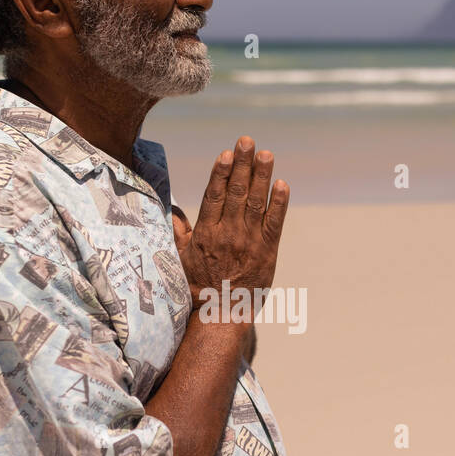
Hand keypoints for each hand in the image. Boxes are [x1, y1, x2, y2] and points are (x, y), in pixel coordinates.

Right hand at [176, 136, 288, 309]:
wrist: (222, 314)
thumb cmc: (198, 287)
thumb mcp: (180, 259)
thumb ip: (178, 232)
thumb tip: (172, 211)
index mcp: (206, 233)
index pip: (214, 196)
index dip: (221, 173)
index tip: (226, 153)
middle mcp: (228, 234)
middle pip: (236, 193)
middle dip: (242, 165)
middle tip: (247, 141)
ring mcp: (249, 242)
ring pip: (256, 203)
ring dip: (261, 176)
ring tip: (266, 154)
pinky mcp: (267, 251)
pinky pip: (275, 223)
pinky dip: (279, 204)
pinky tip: (282, 184)